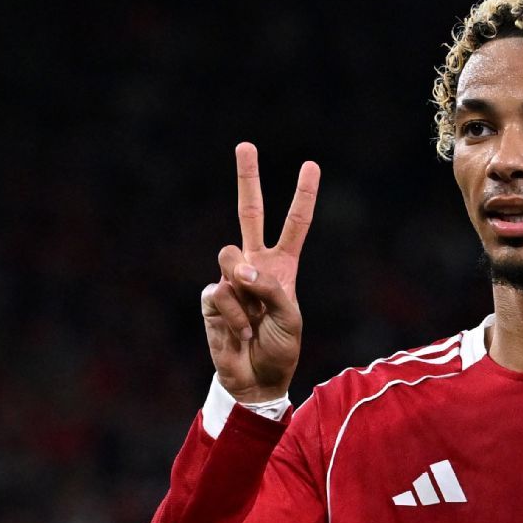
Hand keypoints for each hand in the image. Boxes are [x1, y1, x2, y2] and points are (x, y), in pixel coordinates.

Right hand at [201, 142, 319, 402]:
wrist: (255, 377)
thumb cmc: (280, 347)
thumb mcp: (289, 318)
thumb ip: (269, 288)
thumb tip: (238, 268)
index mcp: (282, 266)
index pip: (294, 224)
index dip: (303, 196)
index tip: (310, 165)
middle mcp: (255, 264)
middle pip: (250, 213)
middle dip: (247, 178)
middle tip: (245, 145)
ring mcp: (231, 279)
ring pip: (229, 258)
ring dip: (242, 286)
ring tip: (252, 316)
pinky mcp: (212, 297)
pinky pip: (221, 293)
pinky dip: (234, 315)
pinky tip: (240, 331)